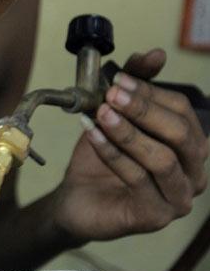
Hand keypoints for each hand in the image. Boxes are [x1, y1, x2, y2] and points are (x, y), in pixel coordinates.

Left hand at [53, 49, 208, 241]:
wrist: (75, 199)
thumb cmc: (100, 160)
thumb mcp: (114, 118)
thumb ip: (134, 88)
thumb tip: (155, 54)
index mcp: (192, 149)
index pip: (184, 113)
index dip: (152, 93)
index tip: (119, 79)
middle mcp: (194, 175)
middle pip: (181, 134)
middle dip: (144, 110)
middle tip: (112, 94)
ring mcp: (179, 200)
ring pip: (162, 158)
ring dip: (128, 132)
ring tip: (102, 114)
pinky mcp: (156, 217)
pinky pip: (138, 179)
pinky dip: (114, 154)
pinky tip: (93, 136)